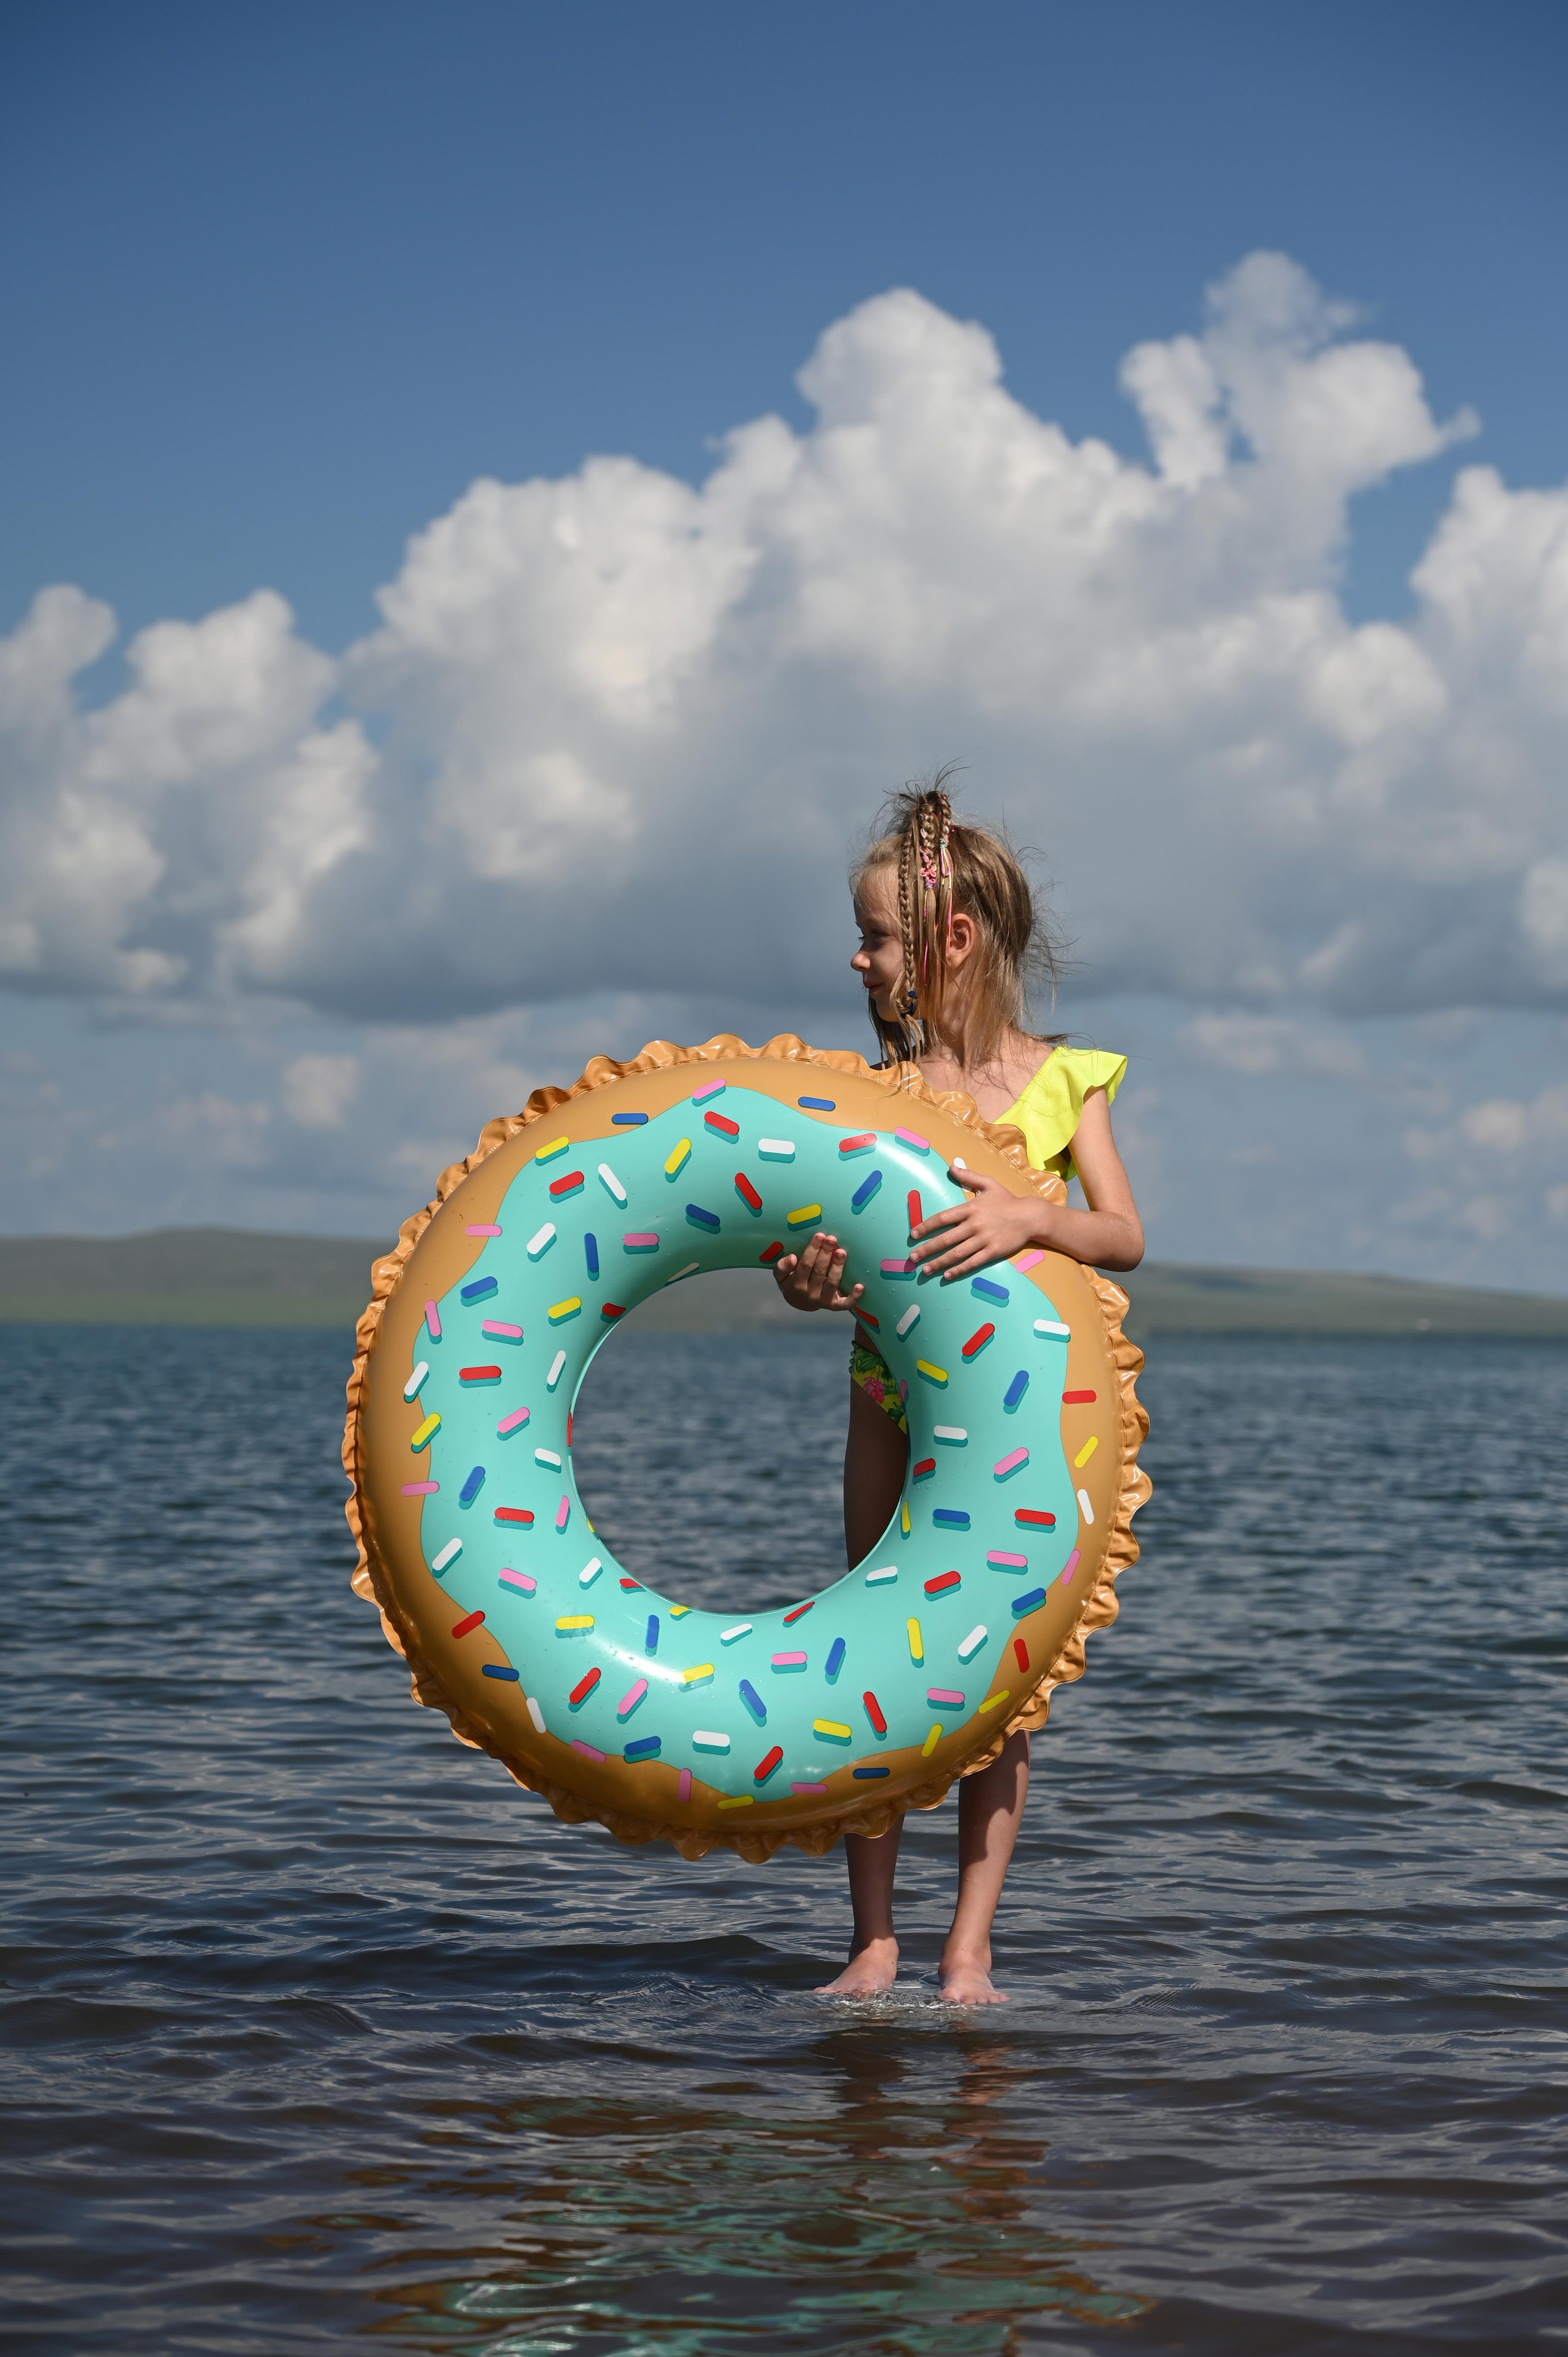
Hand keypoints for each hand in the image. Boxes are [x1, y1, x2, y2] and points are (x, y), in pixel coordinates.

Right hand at [772, 1230, 864, 1314]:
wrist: (799, 1303)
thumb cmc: (791, 1283)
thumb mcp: (781, 1276)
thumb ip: (782, 1267)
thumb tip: (792, 1257)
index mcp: (796, 1285)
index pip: (805, 1265)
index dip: (812, 1250)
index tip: (819, 1236)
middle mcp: (810, 1294)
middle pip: (819, 1272)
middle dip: (825, 1254)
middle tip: (831, 1239)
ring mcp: (823, 1301)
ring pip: (832, 1283)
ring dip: (838, 1267)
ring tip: (842, 1252)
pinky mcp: (834, 1305)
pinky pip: (845, 1304)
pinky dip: (853, 1297)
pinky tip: (860, 1286)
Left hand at [910, 1167, 1052, 1282]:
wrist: (1030, 1216)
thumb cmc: (1007, 1200)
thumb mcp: (988, 1183)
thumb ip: (968, 1175)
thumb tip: (951, 1166)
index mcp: (970, 1208)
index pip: (942, 1218)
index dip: (926, 1226)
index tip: (913, 1234)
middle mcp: (974, 1225)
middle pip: (945, 1239)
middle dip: (927, 1249)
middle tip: (912, 1258)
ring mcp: (984, 1239)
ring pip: (956, 1253)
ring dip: (938, 1262)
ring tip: (925, 1270)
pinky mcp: (993, 1251)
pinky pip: (972, 1262)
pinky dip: (958, 1269)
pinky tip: (947, 1275)